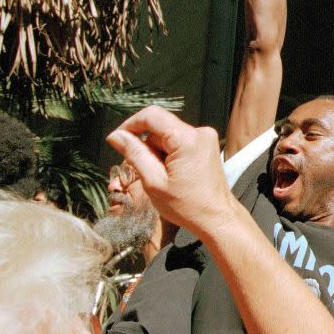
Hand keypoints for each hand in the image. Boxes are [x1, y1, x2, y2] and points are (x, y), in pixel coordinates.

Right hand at [106, 106, 236, 234]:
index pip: (151, 115)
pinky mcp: (206, 145)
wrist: (217, 218)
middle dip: (146, 147)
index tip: (118, 141)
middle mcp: (200, 133)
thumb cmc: (188, 206)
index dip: (130, 125)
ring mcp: (205, 138)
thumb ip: (134, 154)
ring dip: (157, 153)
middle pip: (159, 127)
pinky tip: (173, 174)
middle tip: (146, 172)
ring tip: (163, 177)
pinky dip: (169, 155)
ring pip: (167, 136)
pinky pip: (179, 142)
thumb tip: (116, 136)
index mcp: (187, 139)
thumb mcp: (153, 182)